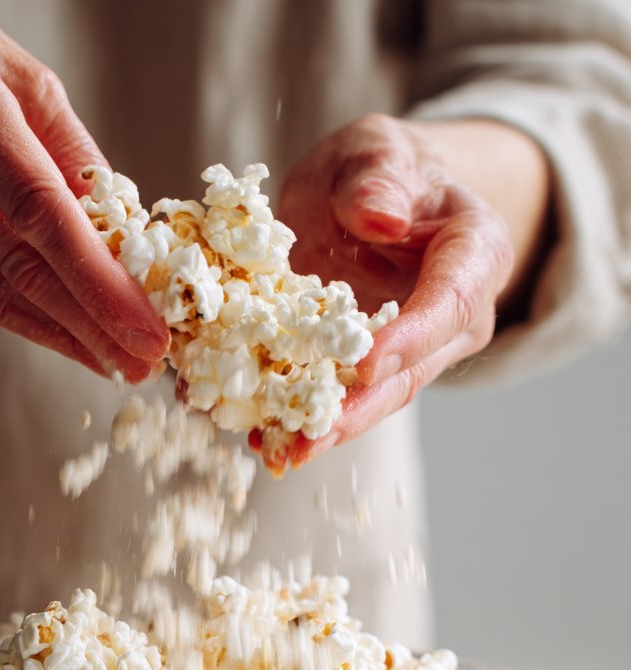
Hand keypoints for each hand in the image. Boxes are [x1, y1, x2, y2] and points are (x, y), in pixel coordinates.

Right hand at [0, 0, 168, 377]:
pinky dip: (38, 328)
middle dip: (94, 319)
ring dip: (74, 336)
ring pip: (3, 292)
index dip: (93, 270)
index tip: (142, 316)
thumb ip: (68, 144)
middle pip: (21, 261)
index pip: (35, 203)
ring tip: (130, 364)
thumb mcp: (11, 69)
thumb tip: (126, 222)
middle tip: (149, 359)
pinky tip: (83, 350)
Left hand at [277, 114, 514, 461]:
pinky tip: (267, 435)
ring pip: (378, 398)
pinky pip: (344, 399)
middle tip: (317, 434)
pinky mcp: (373, 371)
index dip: (412, 336)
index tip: (368, 365)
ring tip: (284, 448)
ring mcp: (415, 351)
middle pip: (415, 370)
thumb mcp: (376, 149)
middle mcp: (455, 315)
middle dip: (364, 407)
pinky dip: (303, 418)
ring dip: (329, 428)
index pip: (453, 300)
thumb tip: (380, 214)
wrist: (374, 196)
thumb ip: (377, 175)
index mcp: (474, 251)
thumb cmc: (380, 170)